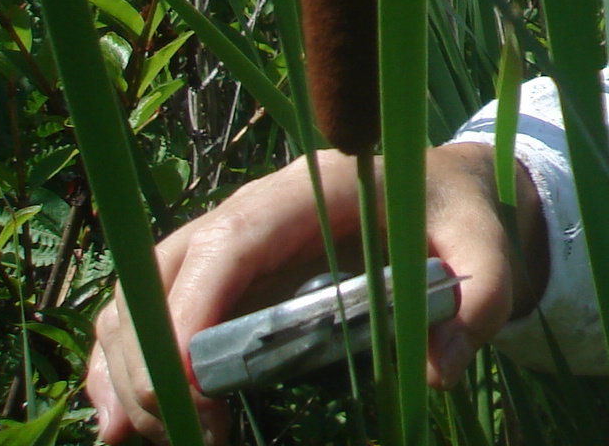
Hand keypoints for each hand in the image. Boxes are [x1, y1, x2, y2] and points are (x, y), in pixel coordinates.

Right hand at [84, 145, 544, 444]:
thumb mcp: (488, 244)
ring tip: (142, 438)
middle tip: (184, 430)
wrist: (444, 189)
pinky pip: (146, 312)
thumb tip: (438, 370)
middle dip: (153, 357)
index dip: (194, 307)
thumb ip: (482, 296)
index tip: (190, 382)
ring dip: (125, 368)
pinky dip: (121, 365)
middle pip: (164, 273)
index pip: (230, 239)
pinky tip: (120, 426)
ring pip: (140, 295)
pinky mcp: (216, 276)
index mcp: (310, 189)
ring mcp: (225, 242)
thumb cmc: (459, 214)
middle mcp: (251, 210)